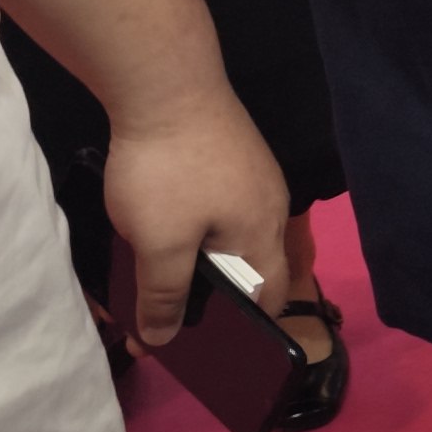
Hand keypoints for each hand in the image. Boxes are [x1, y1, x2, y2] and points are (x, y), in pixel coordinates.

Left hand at [100, 89, 286, 348]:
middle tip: (173, 310)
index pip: (273, 295)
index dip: (249, 326)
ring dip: (206, 256)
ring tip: (162, 268)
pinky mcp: (231, 153)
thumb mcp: (159, 244)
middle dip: (221, 292)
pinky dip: (200, 225)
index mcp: (262, 234)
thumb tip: (164, 339)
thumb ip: (164, 294)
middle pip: (256, 263)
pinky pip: (223, 204)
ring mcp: (253, 174)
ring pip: (236, 232)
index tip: (209, 346)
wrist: (166, 84)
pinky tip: (168, 220)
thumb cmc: (169, 171)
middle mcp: (269, 205)